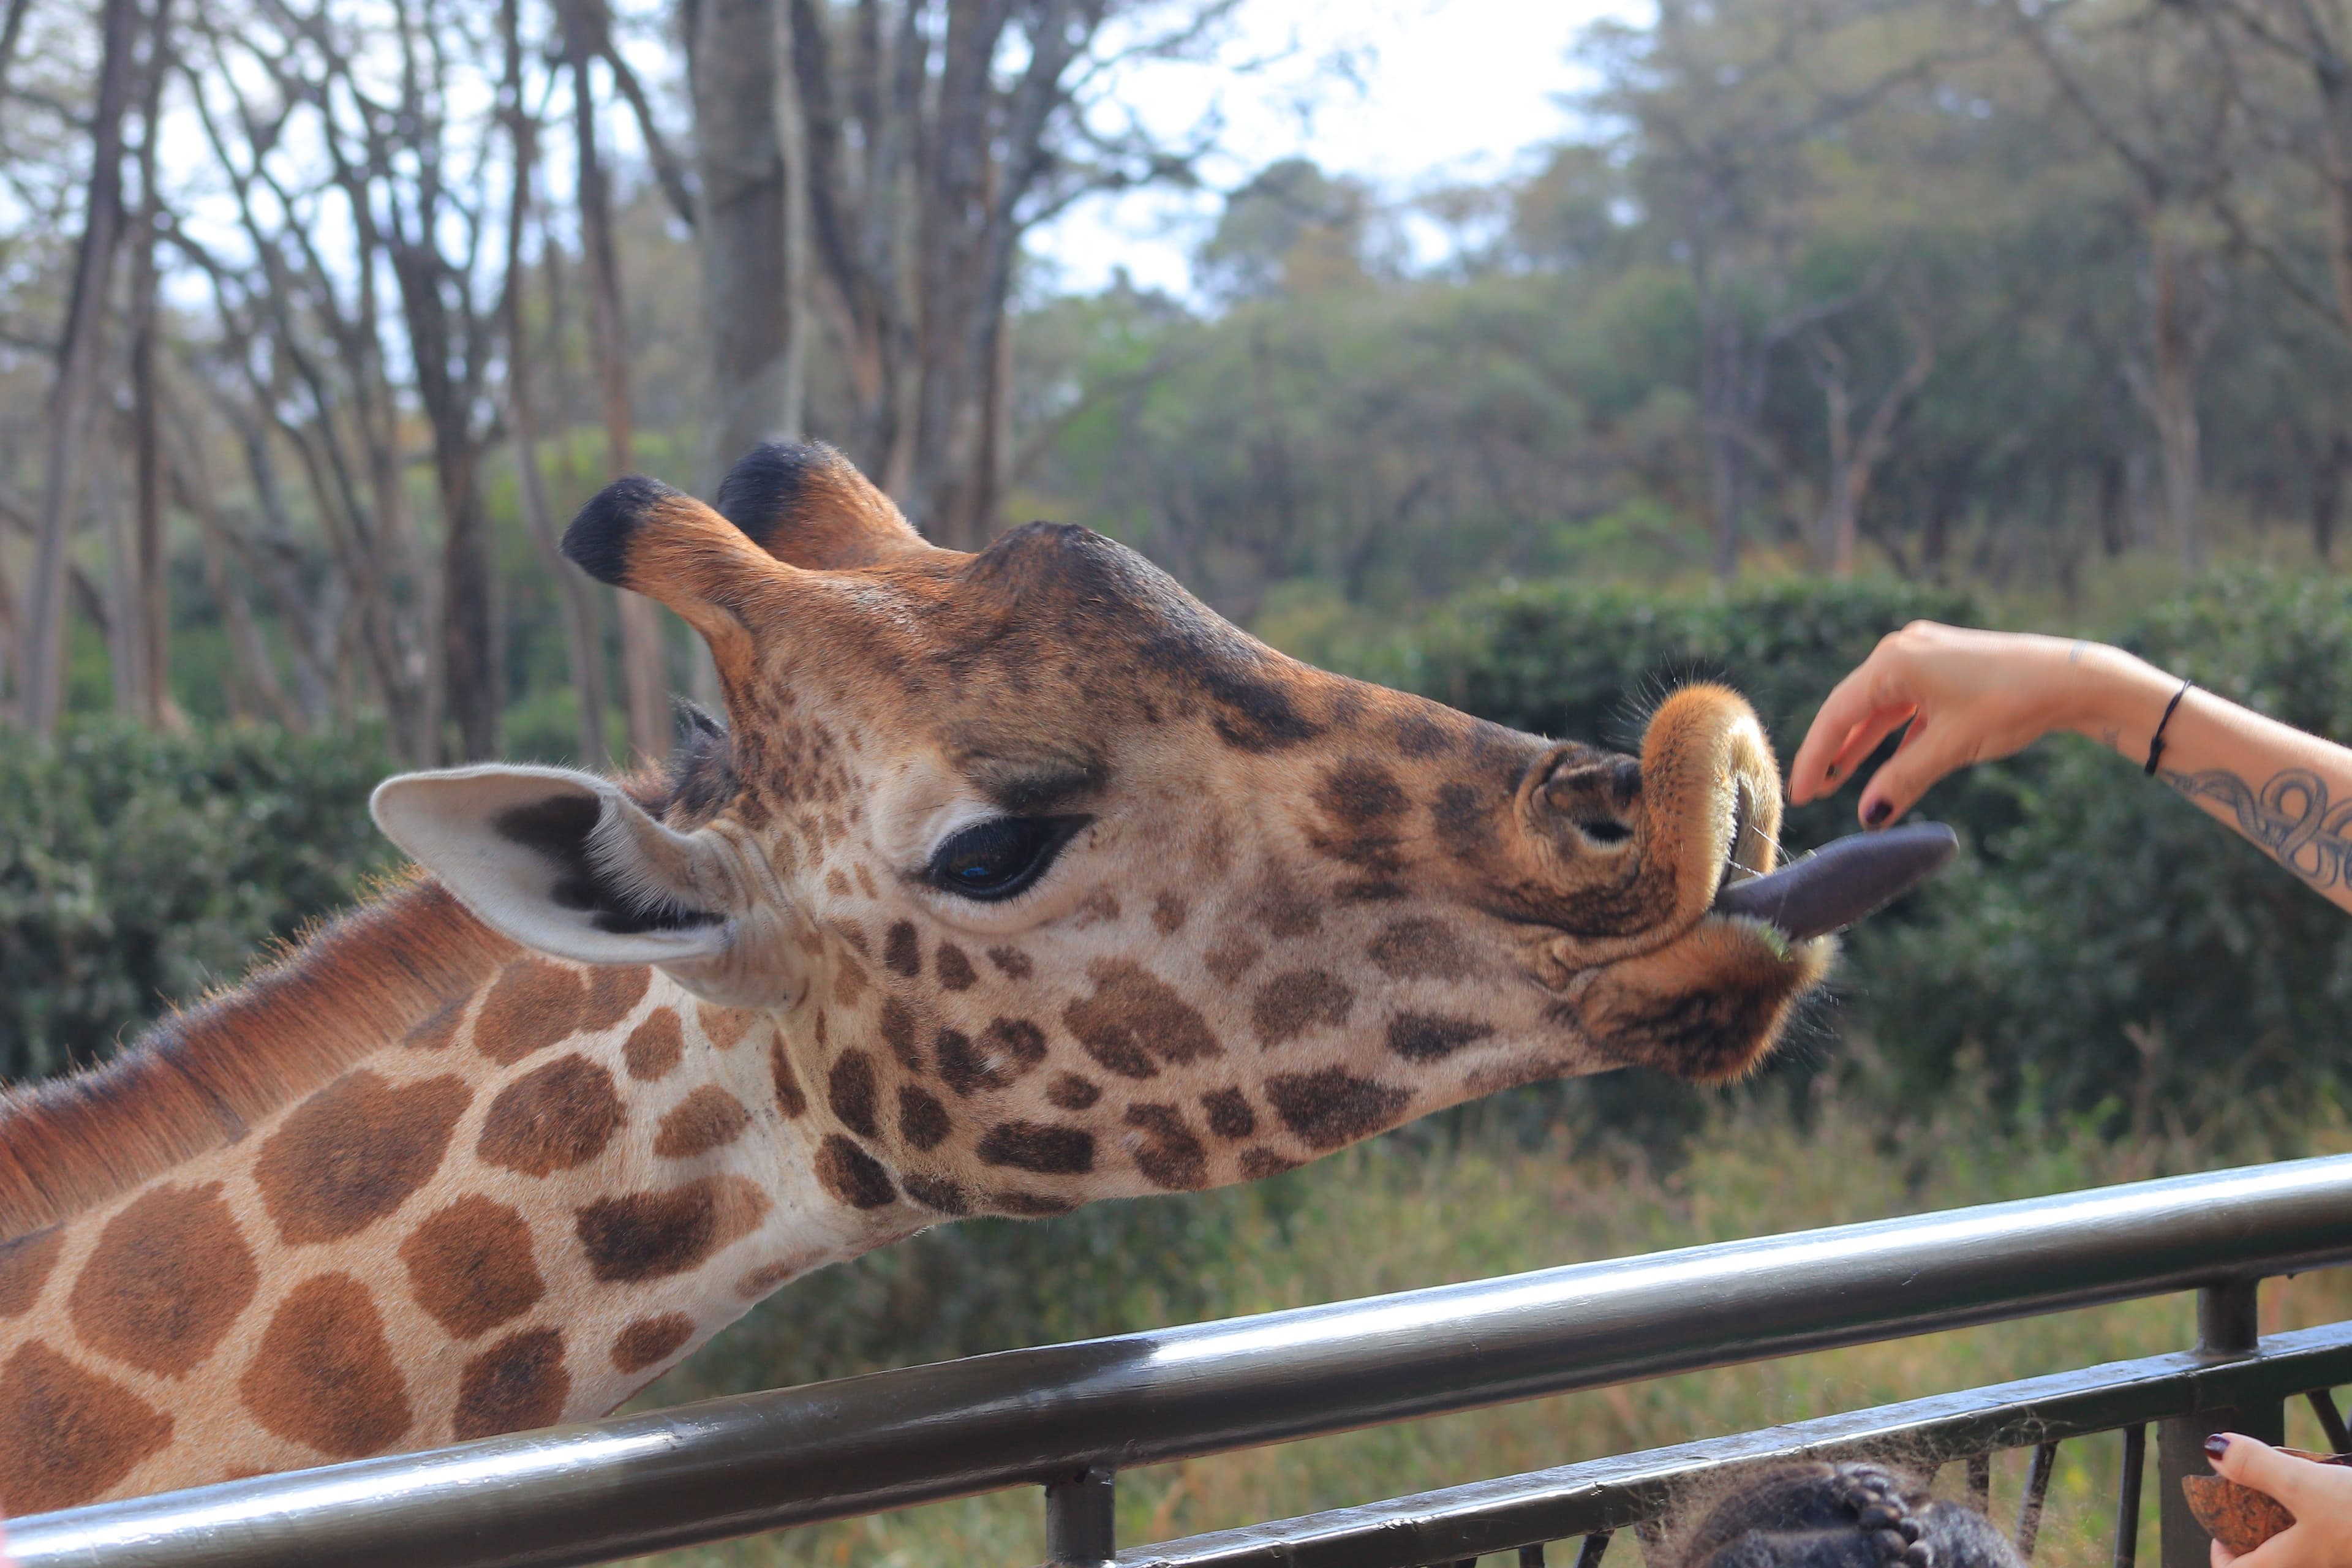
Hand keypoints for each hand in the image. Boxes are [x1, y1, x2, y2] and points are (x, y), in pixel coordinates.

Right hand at [1787, 622, 2157, 827]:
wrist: (2073, 679)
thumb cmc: (2010, 704)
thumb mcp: (1950, 747)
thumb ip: (1903, 780)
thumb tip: (1868, 818)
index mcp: (1894, 662)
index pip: (1838, 715)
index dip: (1815, 757)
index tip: (1800, 794)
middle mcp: (1902, 651)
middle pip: (1852, 709)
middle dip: (1832, 753)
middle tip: (1811, 792)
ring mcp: (1924, 656)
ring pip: (1880, 709)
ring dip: (1862, 746)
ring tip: (1839, 781)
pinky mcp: (1945, 668)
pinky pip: (1906, 706)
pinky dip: (1894, 737)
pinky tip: (1884, 764)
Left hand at [2207, 1433, 2351, 1567]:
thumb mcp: (2306, 1484)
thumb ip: (2257, 1467)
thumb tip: (2214, 1451)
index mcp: (2288, 1565)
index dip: (2220, 1554)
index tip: (2220, 1528)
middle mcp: (2312, 1567)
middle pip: (2269, 1561)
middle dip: (2258, 1535)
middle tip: (2256, 1504)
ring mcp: (2335, 1559)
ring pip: (2300, 1551)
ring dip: (2289, 1527)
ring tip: (2292, 1495)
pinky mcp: (2348, 1549)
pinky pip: (2326, 1543)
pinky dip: (2318, 1522)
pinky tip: (2330, 1500)